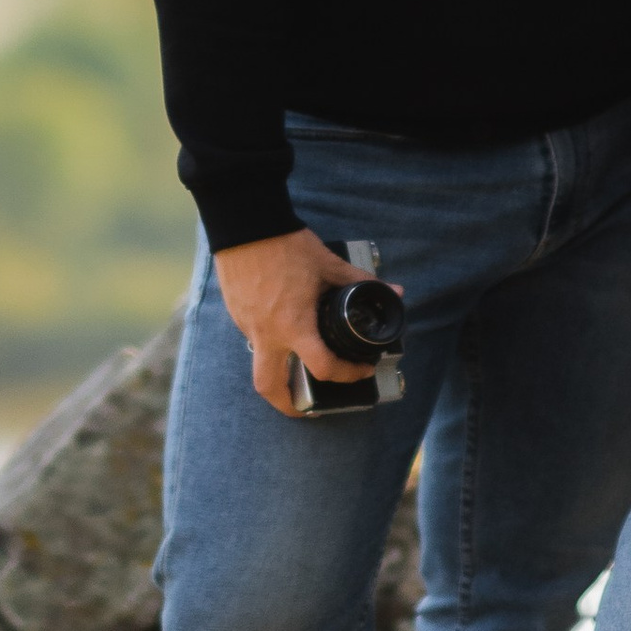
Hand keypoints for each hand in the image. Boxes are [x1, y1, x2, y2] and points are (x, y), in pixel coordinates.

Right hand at [213, 227, 399, 415]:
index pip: (322, 368)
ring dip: (278, 372)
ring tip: (296, 365)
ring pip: (258, 362)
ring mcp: (247, 324)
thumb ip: (361, 280)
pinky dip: (268, 340)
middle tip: (307, 407)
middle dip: (288, 405)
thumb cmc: (286, 244)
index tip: (360, 369)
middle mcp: (267, 333)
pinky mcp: (236, 311)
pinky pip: (252, 336)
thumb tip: (394, 291)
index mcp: (294, 326)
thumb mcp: (329, 264)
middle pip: (270, 388)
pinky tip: (281, 324)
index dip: (347, 375)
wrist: (244, 222)